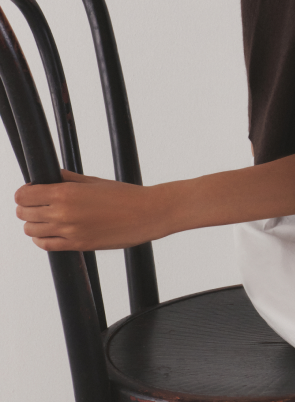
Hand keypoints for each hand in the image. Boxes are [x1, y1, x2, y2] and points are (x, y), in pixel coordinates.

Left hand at [15, 169, 166, 251]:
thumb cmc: (123, 195)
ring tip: (41, 217)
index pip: (26, 195)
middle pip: (25, 213)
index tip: (27, 191)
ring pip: (31, 231)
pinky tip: (47, 232)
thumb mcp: (92, 181)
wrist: (143, 215)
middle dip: (25, 207)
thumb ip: (68, 179)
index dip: (22, 193)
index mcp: (66, 193)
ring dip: (32, 223)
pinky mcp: (76, 246)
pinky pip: (46, 245)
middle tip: (33, 202)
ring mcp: (68, 232)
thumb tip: (51, 177)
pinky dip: (41, 239)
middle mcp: (63, 213)